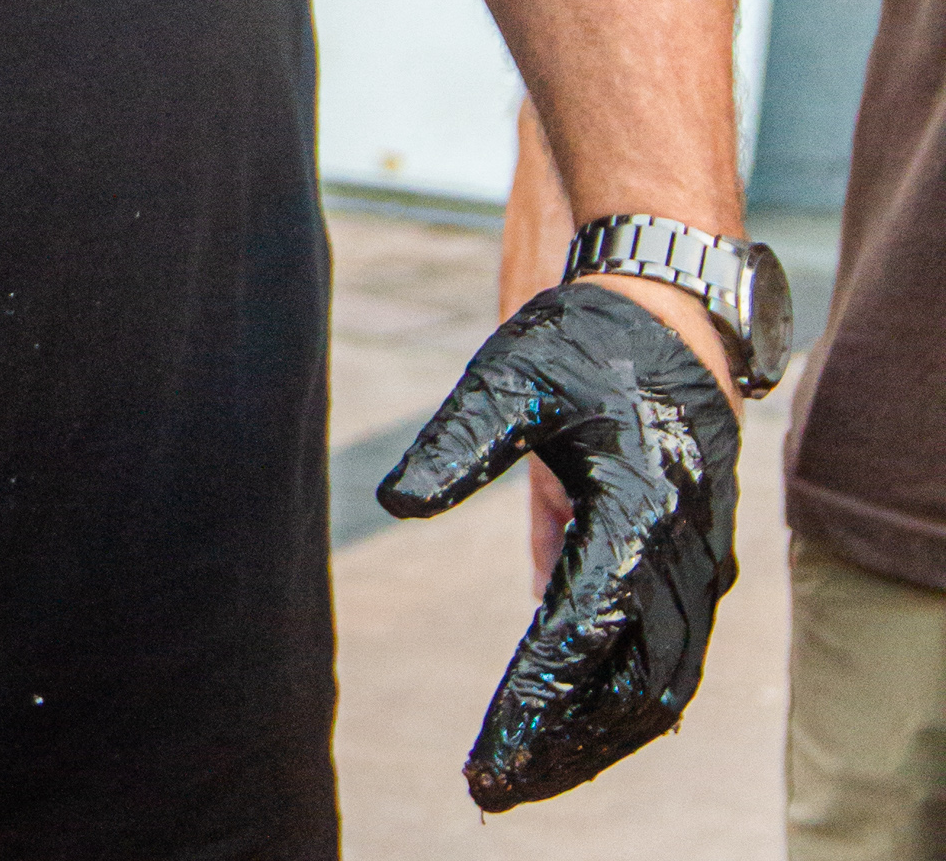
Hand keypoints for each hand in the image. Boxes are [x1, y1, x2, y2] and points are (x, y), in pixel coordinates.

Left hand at [378, 283, 738, 809]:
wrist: (669, 308)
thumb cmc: (584, 340)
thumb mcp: (511, 375)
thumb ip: (458, 443)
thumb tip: (396, 503)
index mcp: (640, 510)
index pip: (580, 634)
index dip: (532, 702)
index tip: (483, 757)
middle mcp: (682, 553)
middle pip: (629, 688)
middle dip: (563, 747)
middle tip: (490, 788)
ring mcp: (699, 566)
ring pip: (656, 688)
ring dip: (593, 740)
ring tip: (521, 775)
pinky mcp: (697, 568)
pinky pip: (668, 662)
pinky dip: (619, 706)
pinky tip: (567, 733)